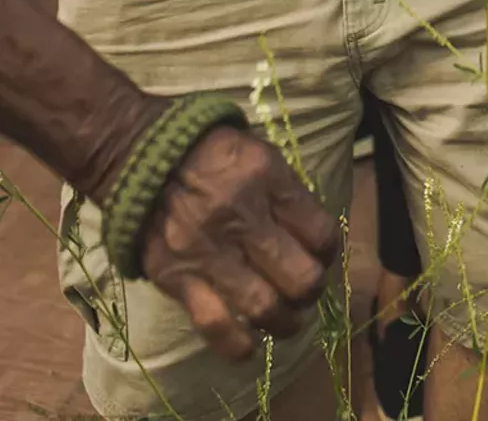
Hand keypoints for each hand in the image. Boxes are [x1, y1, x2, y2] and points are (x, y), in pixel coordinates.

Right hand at [139, 126, 338, 361]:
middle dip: (311, 292)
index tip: (321, 256)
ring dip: (284, 323)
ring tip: (285, 322)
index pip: (320, 233)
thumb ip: (289, 194)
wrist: (144, 158)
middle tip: (305, 291)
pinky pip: (215, 324)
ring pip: (264, 307)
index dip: (329, 253)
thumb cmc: (213, 156)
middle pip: (299, 277)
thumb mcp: (261, 155)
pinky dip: (237, 345)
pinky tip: (249, 347)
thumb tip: (316, 238)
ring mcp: (209, 252)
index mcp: (267, 180)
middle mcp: (242, 217)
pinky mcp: (179, 278)